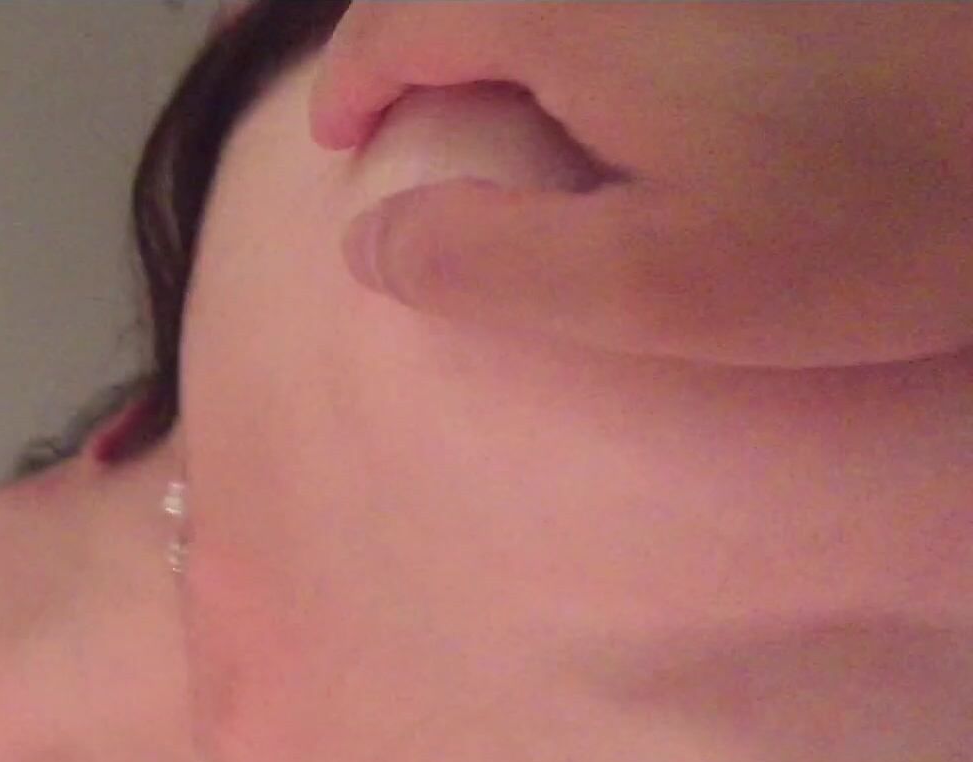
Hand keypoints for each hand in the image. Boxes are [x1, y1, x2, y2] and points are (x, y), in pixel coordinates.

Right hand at [312, 2, 972, 368]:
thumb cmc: (867, 216)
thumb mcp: (655, 285)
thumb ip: (485, 266)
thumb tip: (370, 239)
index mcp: (564, 10)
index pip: (398, 22)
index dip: (351, 85)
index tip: (344, 142)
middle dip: (414, 40)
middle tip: (409, 118)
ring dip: (497, 25)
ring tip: (499, 93)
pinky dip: (576, 22)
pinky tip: (610, 70)